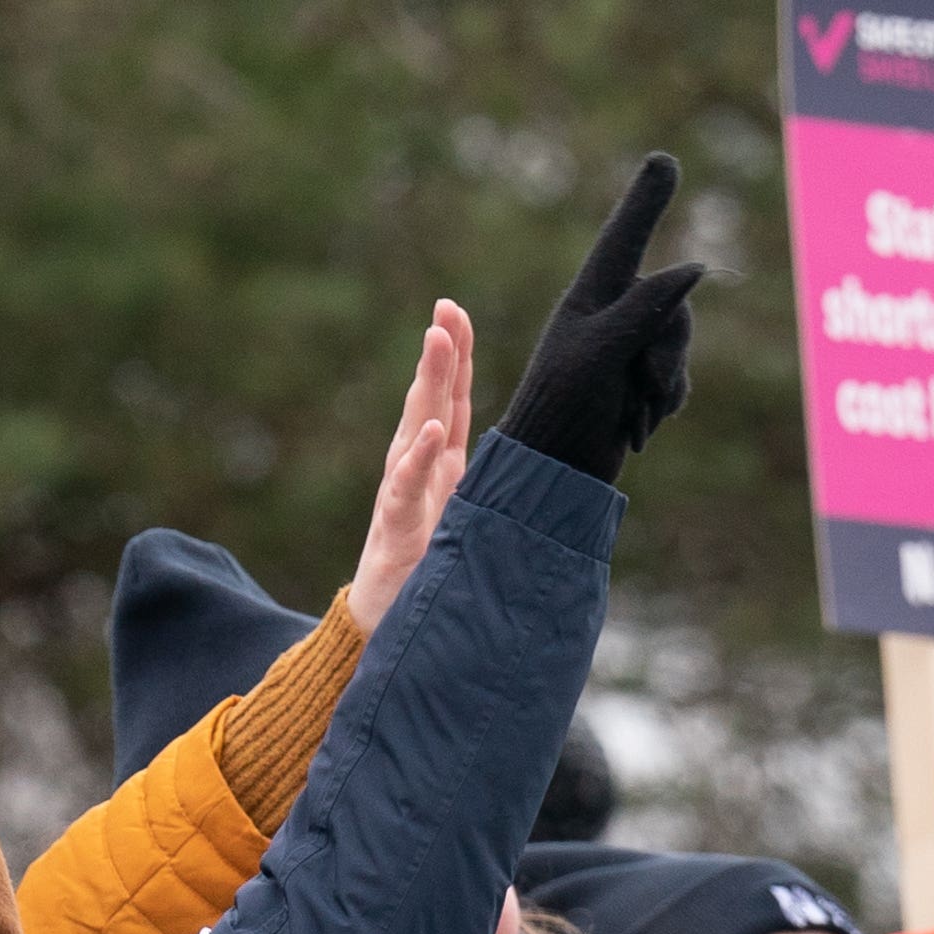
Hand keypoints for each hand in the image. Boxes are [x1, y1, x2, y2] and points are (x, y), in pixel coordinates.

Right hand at [346, 300, 473, 629]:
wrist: (387, 624)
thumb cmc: (428, 570)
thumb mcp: (471, 517)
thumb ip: (494, 486)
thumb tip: (547, 458)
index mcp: (440, 464)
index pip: (450, 399)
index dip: (455, 356)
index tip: (456, 312)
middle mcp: (417, 470)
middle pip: (431, 400)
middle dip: (439, 352)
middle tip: (445, 309)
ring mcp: (403, 495)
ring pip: (415, 428)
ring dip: (426, 383)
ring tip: (435, 342)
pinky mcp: (397, 529)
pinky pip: (407, 488)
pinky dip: (418, 458)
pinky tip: (430, 430)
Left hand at [486, 157, 708, 485]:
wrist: (553, 474)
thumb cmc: (563, 409)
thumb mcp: (602, 352)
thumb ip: (646, 307)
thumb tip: (696, 270)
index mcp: (591, 298)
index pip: (624, 239)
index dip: (644, 203)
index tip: (664, 161)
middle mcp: (610, 316)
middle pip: (673, 304)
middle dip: (668, 350)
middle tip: (645, 382)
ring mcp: (626, 350)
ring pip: (678, 344)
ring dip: (664, 385)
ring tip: (633, 413)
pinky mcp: (637, 384)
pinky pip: (677, 380)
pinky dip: (662, 404)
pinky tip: (636, 426)